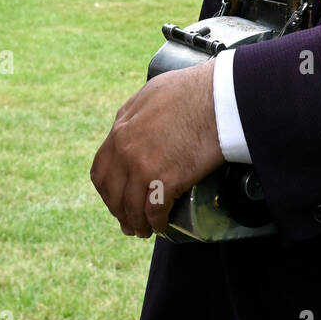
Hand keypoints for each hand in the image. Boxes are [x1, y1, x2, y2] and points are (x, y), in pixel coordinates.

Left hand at [90, 61, 223, 237]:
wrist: (219, 95)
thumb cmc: (193, 89)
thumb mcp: (151, 93)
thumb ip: (136, 113)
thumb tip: (132, 124)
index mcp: (121, 130)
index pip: (101, 170)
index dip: (107, 191)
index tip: (117, 199)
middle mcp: (126, 151)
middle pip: (113, 193)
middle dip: (119, 212)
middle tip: (129, 222)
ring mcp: (144, 166)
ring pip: (131, 207)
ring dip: (137, 223)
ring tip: (145, 230)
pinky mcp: (167, 179)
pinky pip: (154, 211)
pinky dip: (157, 223)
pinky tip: (162, 226)